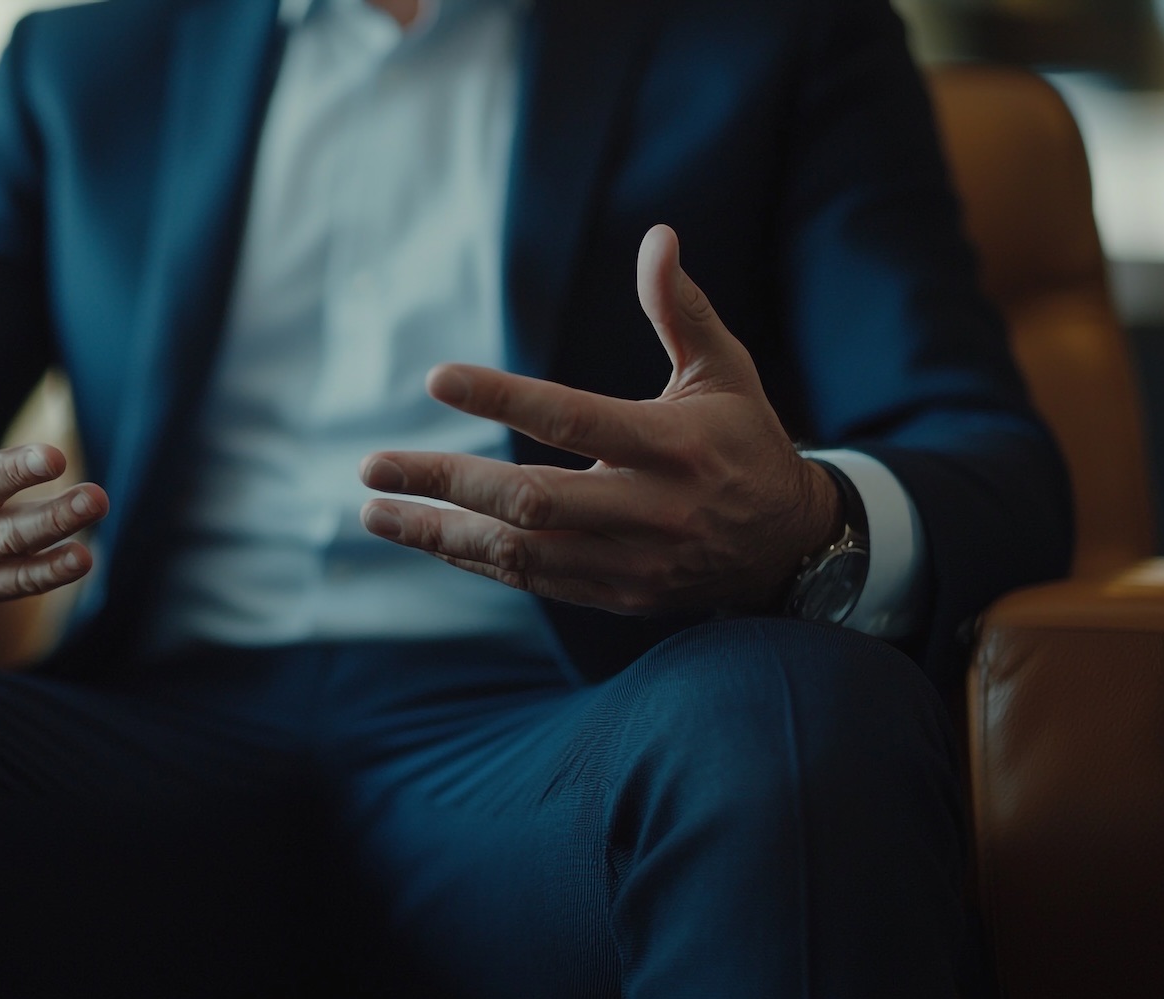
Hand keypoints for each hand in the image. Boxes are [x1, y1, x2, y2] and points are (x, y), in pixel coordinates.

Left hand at [359, 225, 839, 616]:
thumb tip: (658, 237)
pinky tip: (427, 535)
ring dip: (440, 533)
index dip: (504, 399)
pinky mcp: (616, 595)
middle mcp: (650, 510)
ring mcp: (631, 561)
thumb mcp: (725, 371)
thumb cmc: (745, 442)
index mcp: (674, 446)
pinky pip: (532, 580)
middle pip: (530, 499)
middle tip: (373, 465)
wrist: (790, 547)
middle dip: (445, 483)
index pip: (574, 419)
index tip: (437, 379)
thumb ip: (681, 309)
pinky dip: (474, 559)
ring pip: (519, 551)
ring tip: (376, 509)